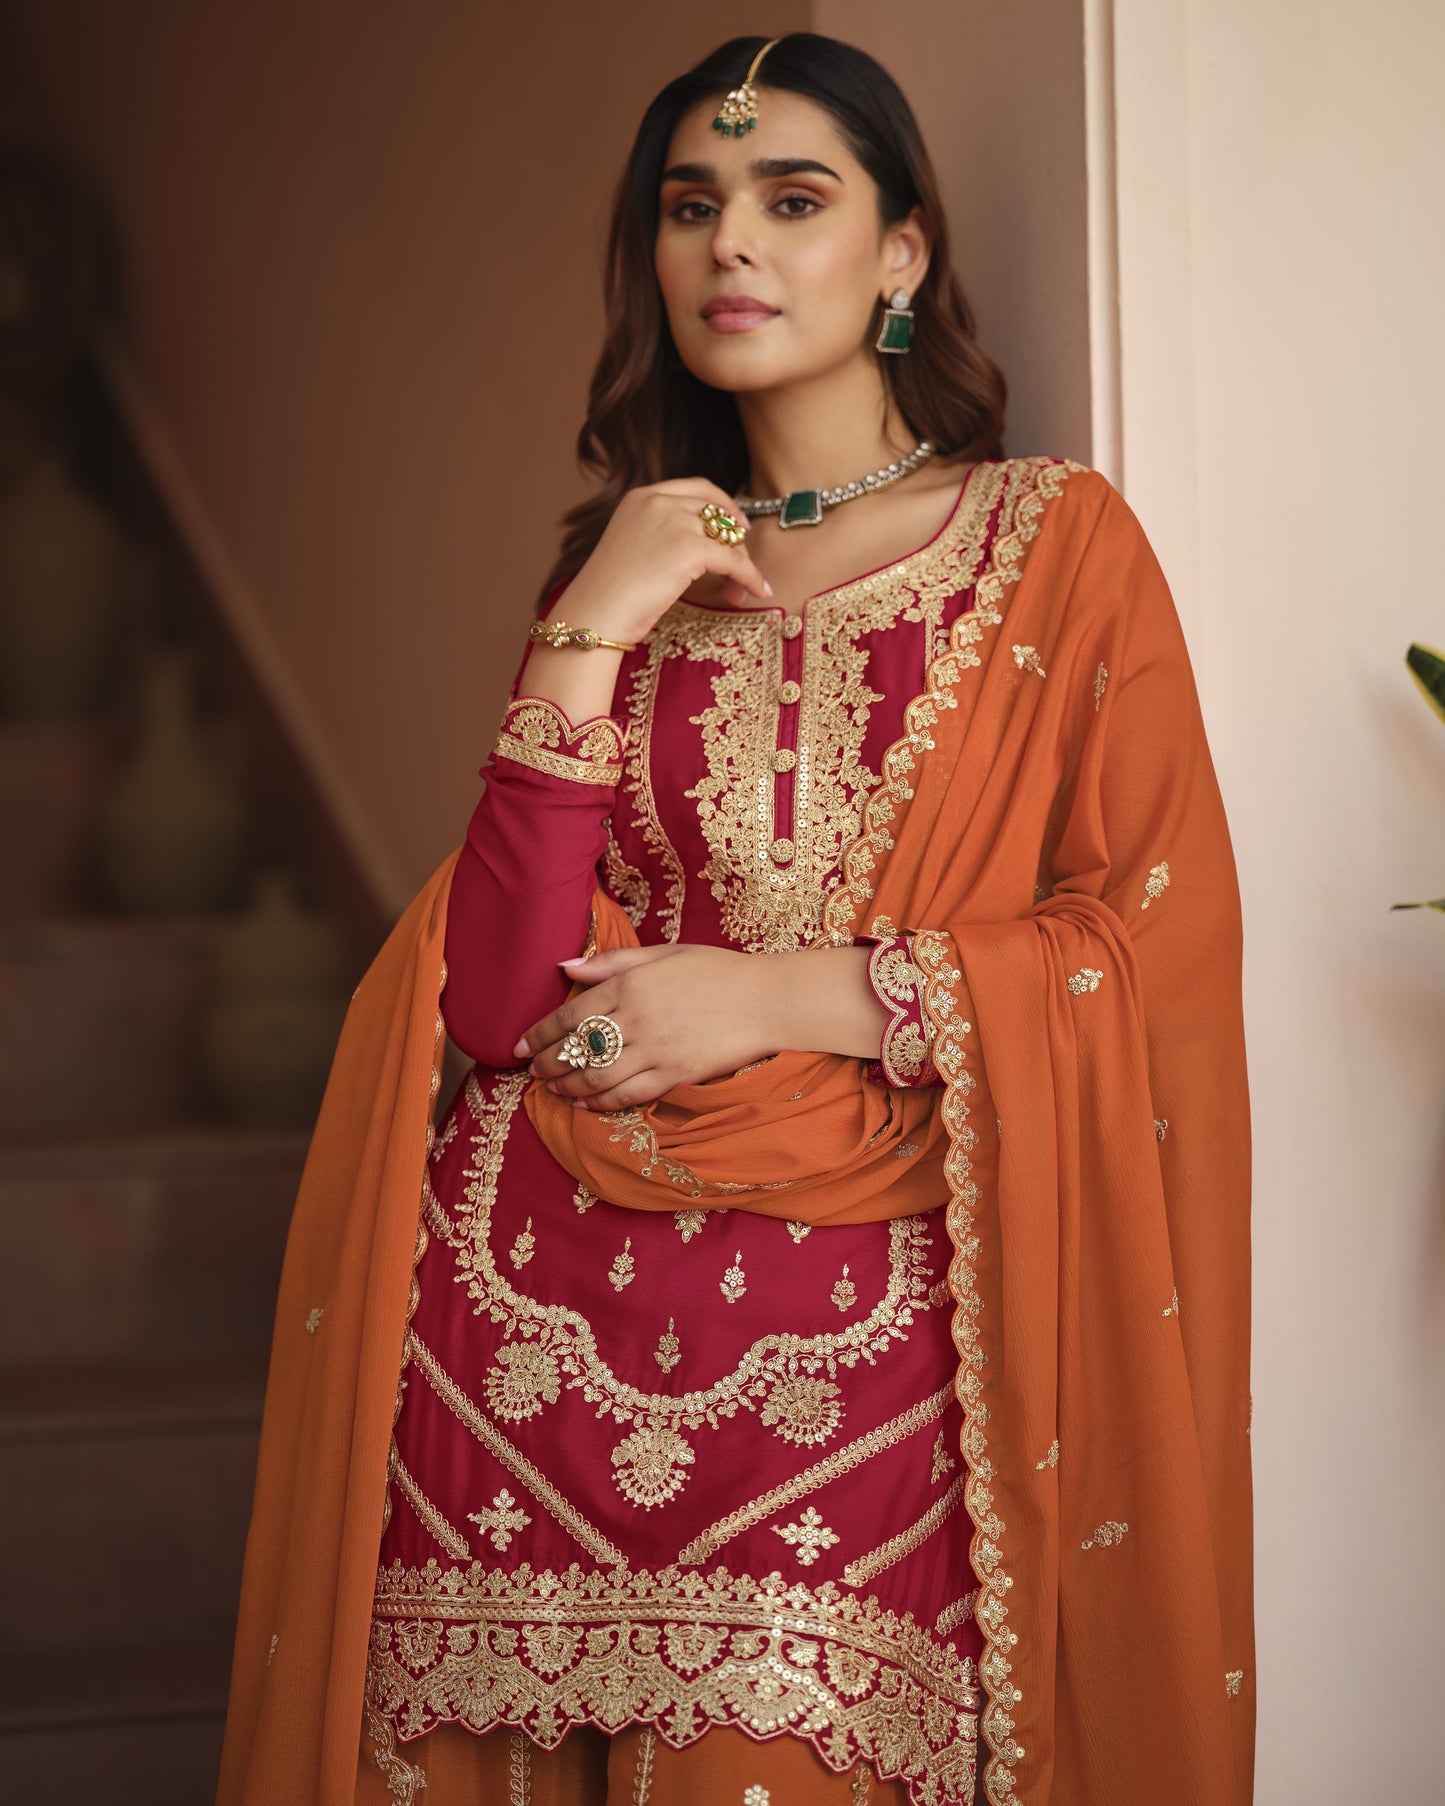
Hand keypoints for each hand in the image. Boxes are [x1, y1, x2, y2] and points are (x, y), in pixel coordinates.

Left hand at [512, 944, 781, 1111]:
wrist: (766, 999)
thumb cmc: (716, 970)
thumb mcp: (663, 953)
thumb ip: (612, 961)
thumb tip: (565, 966)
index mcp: (630, 984)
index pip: (569, 1014)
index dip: (539, 1034)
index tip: (519, 1046)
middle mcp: (636, 1018)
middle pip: (576, 1048)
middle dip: (546, 1063)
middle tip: (531, 1072)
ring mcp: (656, 1050)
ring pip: (596, 1076)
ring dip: (567, 1086)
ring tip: (553, 1090)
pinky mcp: (675, 1075)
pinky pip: (628, 1095)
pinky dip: (601, 1103)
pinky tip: (585, 1105)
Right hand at [559, 478, 773, 645]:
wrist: (594, 613)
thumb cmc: (608, 594)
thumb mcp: (631, 546)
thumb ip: (661, 534)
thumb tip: (707, 547)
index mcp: (641, 496)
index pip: (697, 489)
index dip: (724, 505)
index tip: (738, 525)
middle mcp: (659, 501)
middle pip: (718, 512)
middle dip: (735, 540)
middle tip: (743, 566)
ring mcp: (675, 522)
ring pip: (728, 538)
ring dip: (741, 565)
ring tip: (740, 592)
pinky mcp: (690, 548)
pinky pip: (735, 561)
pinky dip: (750, 577)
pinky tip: (758, 591)